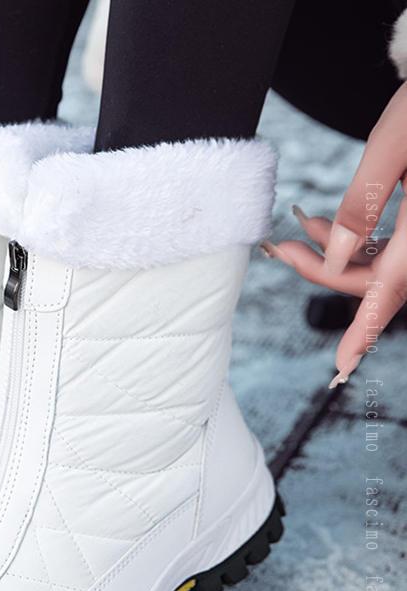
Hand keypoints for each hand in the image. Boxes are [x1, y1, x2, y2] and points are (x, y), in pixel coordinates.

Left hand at [261, 82, 406, 387]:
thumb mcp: (394, 141)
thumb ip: (363, 203)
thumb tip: (334, 256)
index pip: (390, 288)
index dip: (363, 331)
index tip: (341, 366)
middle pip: (377, 278)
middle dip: (323, 270)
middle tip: (277, 251)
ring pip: (380, 264)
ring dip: (334, 256)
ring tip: (296, 234)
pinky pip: (389, 245)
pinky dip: (354, 241)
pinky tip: (322, 227)